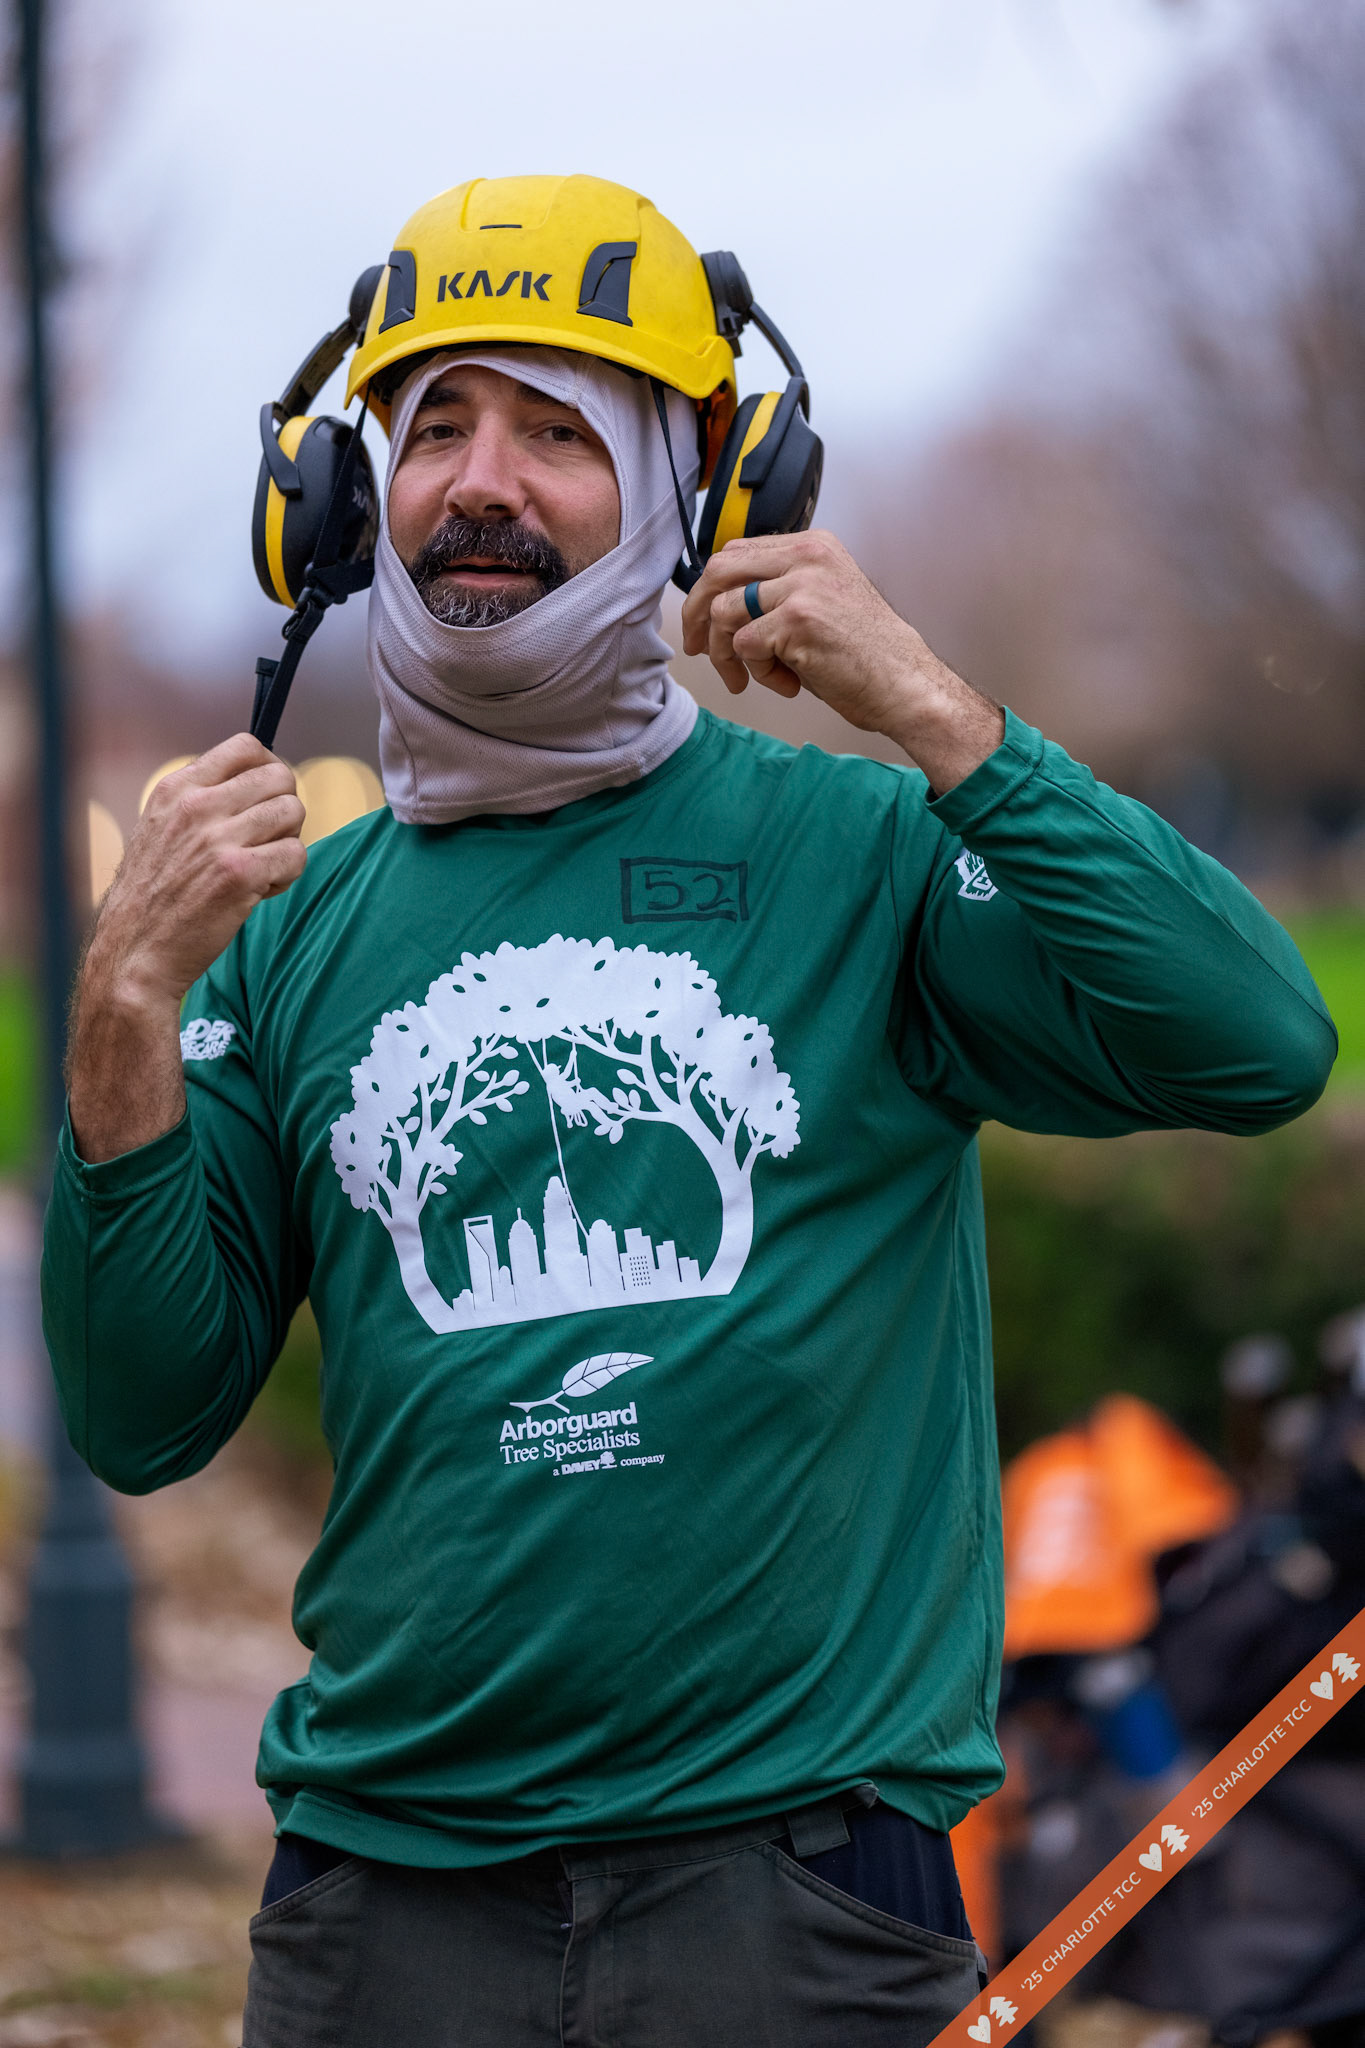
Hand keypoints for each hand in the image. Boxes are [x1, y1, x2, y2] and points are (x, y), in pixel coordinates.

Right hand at [93, 734, 306, 1008]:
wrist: (134, 952)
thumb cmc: (153, 895)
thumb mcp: (161, 828)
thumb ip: (201, 800)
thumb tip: (258, 778)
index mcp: (177, 788)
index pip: (246, 746)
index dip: (268, 768)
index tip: (265, 797)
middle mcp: (197, 806)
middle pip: (281, 777)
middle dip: (284, 808)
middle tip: (267, 839)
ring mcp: (219, 838)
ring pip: (294, 812)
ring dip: (287, 842)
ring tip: (260, 867)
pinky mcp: (240, 874)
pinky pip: (297, 855)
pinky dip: (287, 875)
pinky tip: (260, 891)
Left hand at [680, 530, 1003, 790]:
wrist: (905, 683)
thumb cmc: (866, 654)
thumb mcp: (822, 601)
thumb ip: (777, 590)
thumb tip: (718, 605)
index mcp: (813, 545)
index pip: (735, 553)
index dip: (709, 591)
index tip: (703, 624)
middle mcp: (806, 555)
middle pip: (718, 571)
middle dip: (697, 615)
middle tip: (698, 649)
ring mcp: (801, 585)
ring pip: (723, 612)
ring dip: (730, 654)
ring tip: (757, 677)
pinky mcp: (796, 619)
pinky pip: (745, 646)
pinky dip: (758, 673)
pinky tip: (789, 684)